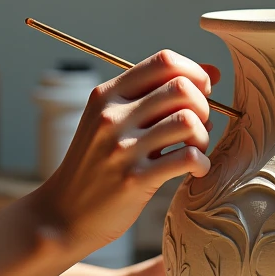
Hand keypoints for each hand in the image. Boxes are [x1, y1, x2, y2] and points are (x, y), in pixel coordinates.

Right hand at [33, 51, 219, 260]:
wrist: (61, 214)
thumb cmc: (96, 164)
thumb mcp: (112, 121)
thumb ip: (156, 94)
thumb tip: (213, 72)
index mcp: (107, 95)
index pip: (164, 61)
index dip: (194, 73)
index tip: (199, 94)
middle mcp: (112, 116)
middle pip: (181, 88)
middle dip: (202, 105)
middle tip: (197, 126)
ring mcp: (122, 148)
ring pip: (187, 120)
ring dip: (203, 136)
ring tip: (194, 148)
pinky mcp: (134, 180)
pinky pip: (187, 157)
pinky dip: (202, 163)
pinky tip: (194, 170)